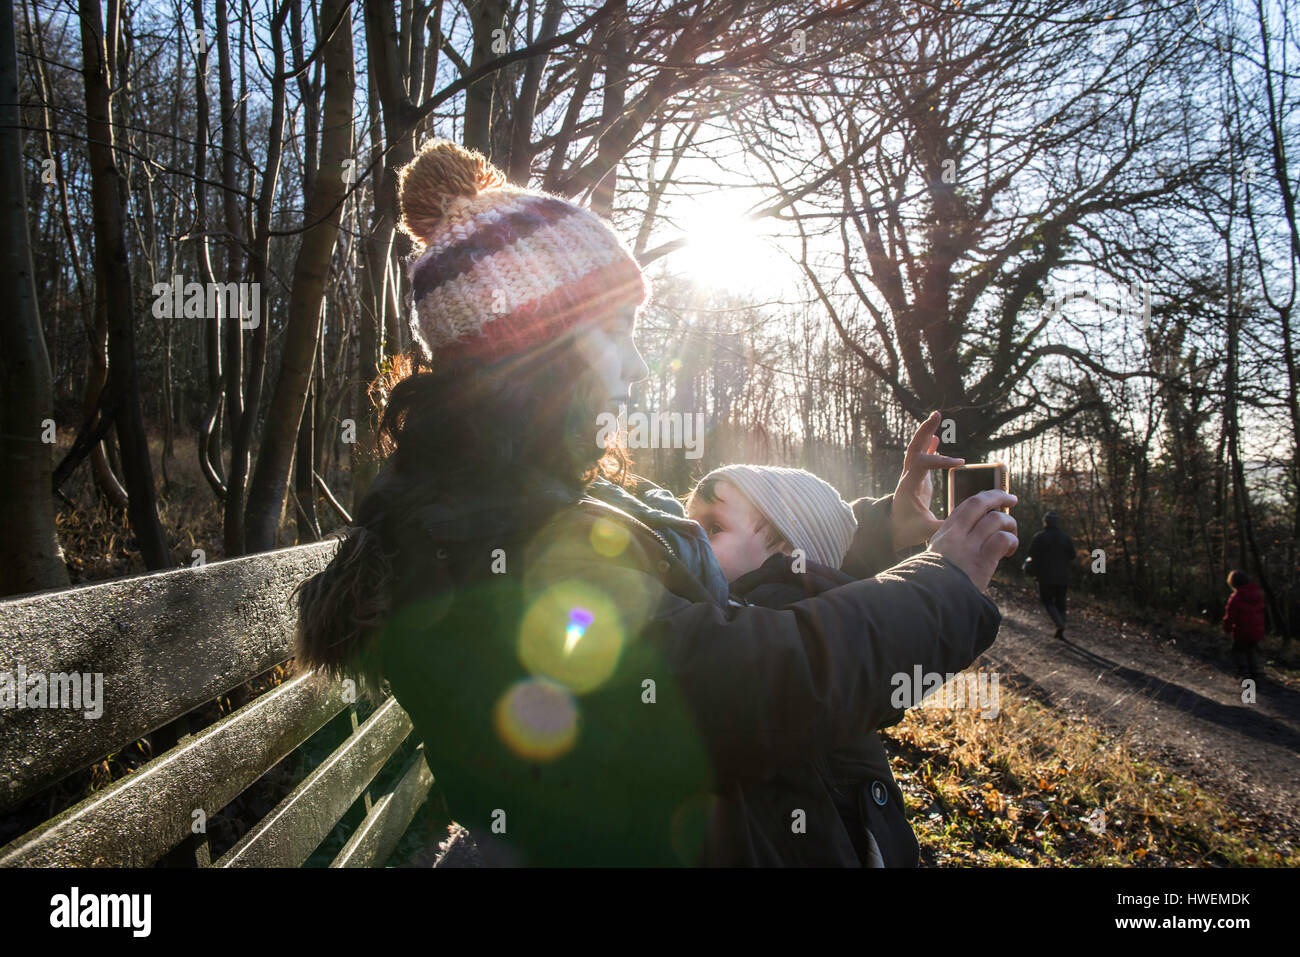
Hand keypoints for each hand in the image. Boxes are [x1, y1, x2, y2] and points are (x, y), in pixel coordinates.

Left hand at [890, 411, 965, 552]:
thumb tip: (961, 527)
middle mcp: (908, 477)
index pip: (921, 464)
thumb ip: (942, 528)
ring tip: (936, 416)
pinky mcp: (917, 477)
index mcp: (909, 486)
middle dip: (925, 431)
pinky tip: (936, 436)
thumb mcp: (924, 531)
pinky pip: (922, 456)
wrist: (893, 530)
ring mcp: (912, 475)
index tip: (959, 463)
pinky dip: (929, 445)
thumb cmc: (908, 530)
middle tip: (936, 415)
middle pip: (914, 448)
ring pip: (917, 449)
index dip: (940, 460)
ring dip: (926, 432)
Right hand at [927, 489, 1018, 592]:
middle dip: (999, 496)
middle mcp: (956, 534)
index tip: (995, 499)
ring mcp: (969, 546)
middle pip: (980, 503)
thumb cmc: (934, 581)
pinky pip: (1003, 539)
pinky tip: (1008, 552)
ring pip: (996, 519)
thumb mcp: (937, 555)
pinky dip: (1011, 541)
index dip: (985, 498)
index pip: (967, 505)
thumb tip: (973, 536)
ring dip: (1010, 524)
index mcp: (945, 532)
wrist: (932, 598)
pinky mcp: (982, 560)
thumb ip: (952, 543)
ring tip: (1012, 536)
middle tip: (1012, 499)